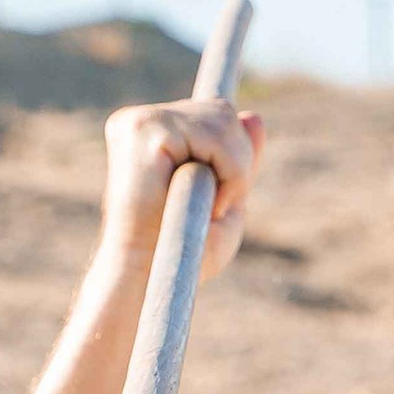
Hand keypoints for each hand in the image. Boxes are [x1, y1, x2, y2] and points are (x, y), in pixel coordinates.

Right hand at [100, 96, 264, 277]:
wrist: (149, 281)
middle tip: (213, 208)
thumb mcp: (224, 201)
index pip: (214, 116)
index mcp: (152, 133)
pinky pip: (213, 135)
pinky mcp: (144, 130)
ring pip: (223, 120)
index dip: (232, 154)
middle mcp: (140, 120)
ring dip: (233, 172)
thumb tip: (254, 116)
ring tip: (206, 208)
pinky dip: (226, 172)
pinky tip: (203, 202)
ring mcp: (139, 121)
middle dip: (237, 164)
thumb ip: (240, 160)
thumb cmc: (183, 256)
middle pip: (222, 111)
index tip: (220, 197)